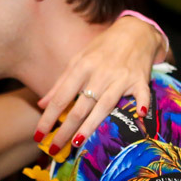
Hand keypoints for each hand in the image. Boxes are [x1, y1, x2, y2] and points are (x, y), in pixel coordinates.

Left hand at [35, 15, 163, 152]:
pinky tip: (140, 115)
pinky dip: (141, 104)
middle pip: (79, 107)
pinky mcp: (140, 80)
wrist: (135, 31)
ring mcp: (120, 78)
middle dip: (65, 130)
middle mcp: (99, 74)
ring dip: (90, 126)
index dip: (48, 118)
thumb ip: (61, 83)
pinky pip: (141, 94)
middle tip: (53, 149)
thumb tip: (42, 104)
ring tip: (76, 143)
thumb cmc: (103, 48)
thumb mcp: (78, 60)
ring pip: (103, 106)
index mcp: (82, 68)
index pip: (61, 98)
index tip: (38, 135)